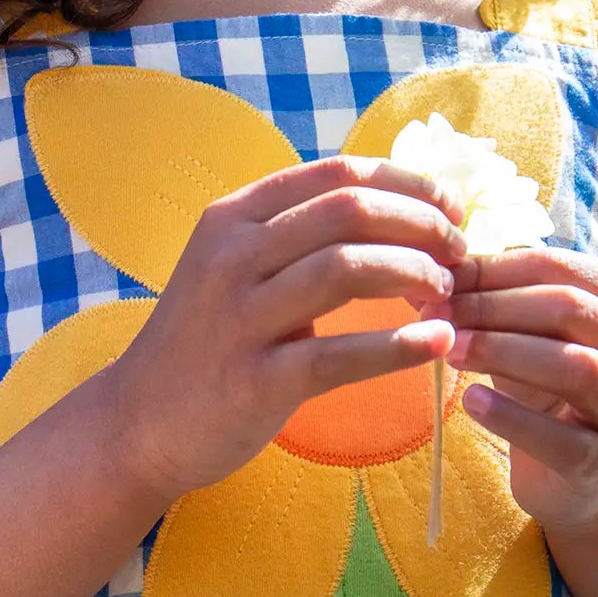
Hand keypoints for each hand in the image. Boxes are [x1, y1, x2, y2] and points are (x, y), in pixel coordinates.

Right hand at [104, 154, 469, 504]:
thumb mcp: (234, 266)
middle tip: (459, 253)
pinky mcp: (255, 380)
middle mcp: (232, 255)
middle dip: (422, 224)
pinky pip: (341, 356)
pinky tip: (437, 343)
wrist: (138, 423)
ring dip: (416, 273)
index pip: (335, 173)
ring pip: (348, 268)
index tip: (449, 207)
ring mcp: (240, 317)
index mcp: (233, 217)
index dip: (406, 183)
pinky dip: (399, 346)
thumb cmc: (204, 340)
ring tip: (447, 293)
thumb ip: (295, 235)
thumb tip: (393, 208)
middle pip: (349, 211)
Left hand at [444, 246, 597, 536]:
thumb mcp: (533, 334)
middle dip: (496, 307)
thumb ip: (497, 296)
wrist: (581, 477)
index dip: (498, 269)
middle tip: (438, 313)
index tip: (442, 276)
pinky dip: (511, 418)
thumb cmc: (553, 387)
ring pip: (579, 368)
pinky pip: (562, 441)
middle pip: (573, 311)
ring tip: (451, 350)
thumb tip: (440, 265)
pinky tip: (470, 401)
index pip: (566, 269)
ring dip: (504, 352)